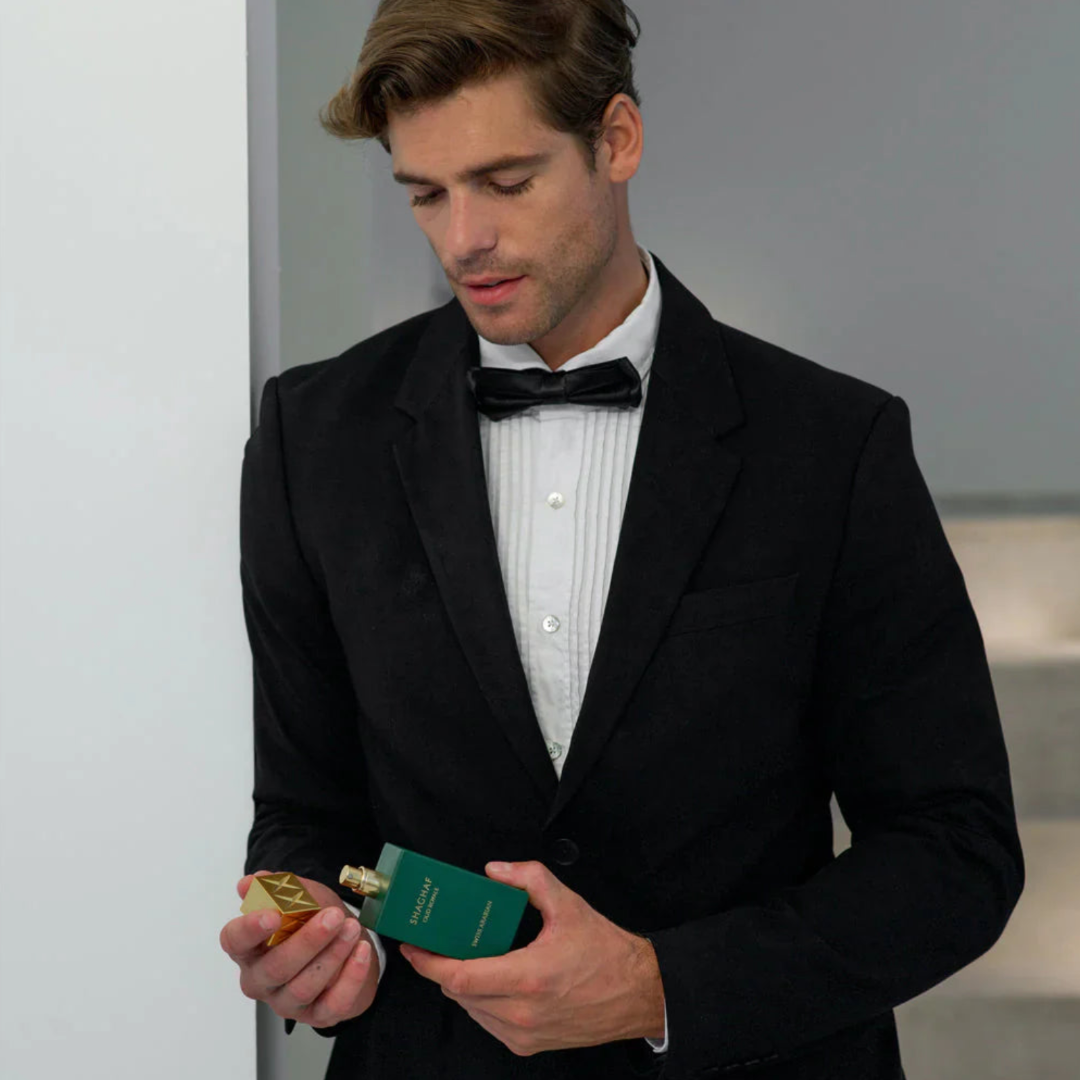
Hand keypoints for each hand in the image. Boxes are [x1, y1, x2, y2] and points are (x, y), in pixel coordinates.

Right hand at [220, 869, 379, 1027]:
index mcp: (250, 948)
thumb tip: (251, 882)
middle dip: (307, 941)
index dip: (250, 929)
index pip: (235, 941)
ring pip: (303, 986)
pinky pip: (333, 1004)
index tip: (273, 915)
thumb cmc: (316, 920)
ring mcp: (287, 1002)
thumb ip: (279, 888)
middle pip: (275, 968)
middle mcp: (262, 980)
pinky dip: (351, 977)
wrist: (348, 943)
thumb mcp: (302, 896)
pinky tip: (362, 952)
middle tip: (333, 916)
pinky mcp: (317, 1016)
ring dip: (332, 955)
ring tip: (352, 928)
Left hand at [399, 860, 664, 1056]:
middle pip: (459, 994)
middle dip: (442, 968)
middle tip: (436, 944)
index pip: (460, 977)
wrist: (638, 993)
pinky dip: (481, 1001)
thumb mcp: (568, 904)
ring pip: (471, 1010)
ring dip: (462, 985)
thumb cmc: (605, 952)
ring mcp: (524, 1034)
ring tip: (465, 958)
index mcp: (528, 977)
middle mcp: (521, 1012)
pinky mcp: (529, 1045)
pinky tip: (491, 979)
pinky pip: (488, 1023)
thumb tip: (494, 870)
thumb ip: (529, 878)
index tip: (414, 947)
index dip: (429, 963)